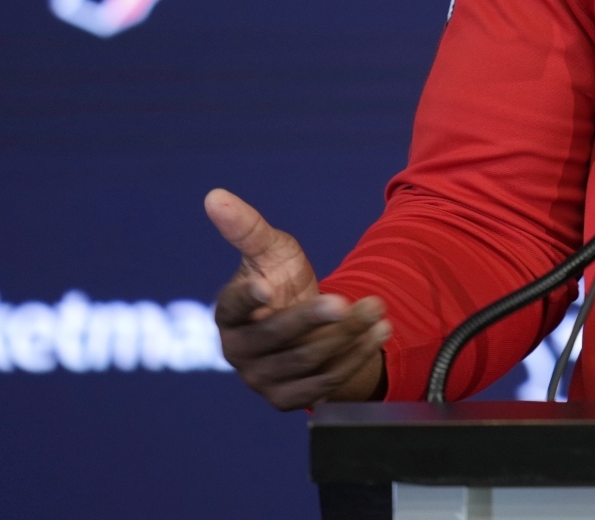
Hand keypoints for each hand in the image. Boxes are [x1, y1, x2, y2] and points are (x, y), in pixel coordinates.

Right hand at [205, 188, 389, 409]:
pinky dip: (355, 357)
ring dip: (347, 334)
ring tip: (377, 306)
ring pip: (306, 360)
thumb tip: (215, 196)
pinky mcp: (288, 399)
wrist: (311, 327)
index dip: (247, 297)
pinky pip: (324, 382)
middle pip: (276, 337)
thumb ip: (247, 228)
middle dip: (313, 318)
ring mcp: (261, 379)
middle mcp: (239, 351)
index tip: (265, 286)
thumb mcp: (271, 251)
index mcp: (228, 313)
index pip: (231, 307)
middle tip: (344, 301)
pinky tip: (379, 332)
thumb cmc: (282, 282)